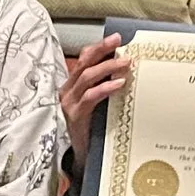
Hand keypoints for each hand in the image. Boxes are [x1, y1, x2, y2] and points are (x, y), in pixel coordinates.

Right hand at [61, 33, 130, 167]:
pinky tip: (119, 84)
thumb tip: (127, 69)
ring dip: (107, 67)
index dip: (98, 48)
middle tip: (119, 41)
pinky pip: (90, 97)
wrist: (83, 157)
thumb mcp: (98, 104)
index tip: (116, 39)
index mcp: (73, 86)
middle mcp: (68, 92)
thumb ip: (105, 88)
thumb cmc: (93, 128)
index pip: (83, 60)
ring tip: (126, 63)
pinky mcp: (75, 116)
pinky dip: (105, 88)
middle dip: (101, 50)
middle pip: (83, 63)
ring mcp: (69, 104)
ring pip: (86, 77)